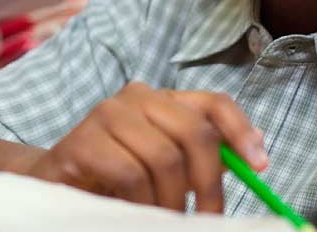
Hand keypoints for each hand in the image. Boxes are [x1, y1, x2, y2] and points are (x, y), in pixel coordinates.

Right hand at [22, 82, 265, 212]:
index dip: (241, 131)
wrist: (56, 183)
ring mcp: (108, 113)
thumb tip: (257, 152)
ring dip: (171, 203)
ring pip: (164, 157)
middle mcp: (137, 96)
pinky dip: (142, 204)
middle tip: (209, 220)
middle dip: (209, 183)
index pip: (212, 102)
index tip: (261, 167)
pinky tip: (135, 213)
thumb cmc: (116, 177)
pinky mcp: (83, 139)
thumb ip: (201, 156)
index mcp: (162, 99)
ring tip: (163, 220)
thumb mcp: (164, 166)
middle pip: (194, 131)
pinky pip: (130, 174)